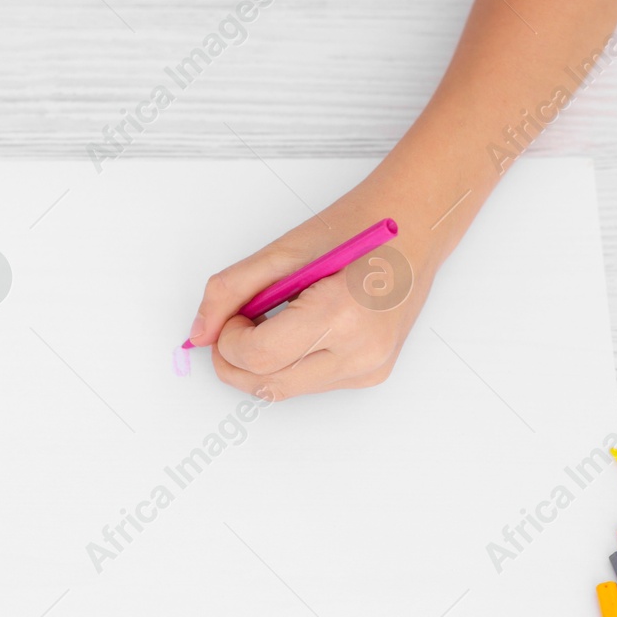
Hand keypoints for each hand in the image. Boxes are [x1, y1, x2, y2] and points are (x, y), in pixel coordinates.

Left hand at [187, 171, 452, 400]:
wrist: (417, 227)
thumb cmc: (358, 227)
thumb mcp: (285, 251)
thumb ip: (231, 290)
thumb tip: (199, 333)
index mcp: (341, 315)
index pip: (259, 356)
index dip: (229, 340)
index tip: (230, 316)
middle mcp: (361, 353)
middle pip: (268, 385)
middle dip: (236, 360)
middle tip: (237, 324)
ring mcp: (369, 370)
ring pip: (285, 389)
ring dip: (263, 363)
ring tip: (274, 321)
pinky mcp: (371, 376)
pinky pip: (309, 383)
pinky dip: (290, 362)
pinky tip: (301, 330)